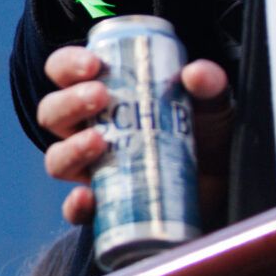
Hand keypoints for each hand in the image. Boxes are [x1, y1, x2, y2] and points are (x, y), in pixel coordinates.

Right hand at [37, 46, 231, 224]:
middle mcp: (85, 130)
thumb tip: (195, 74)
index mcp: (99, 95)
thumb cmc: (206, 133)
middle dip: (68, 102)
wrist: (223, 184)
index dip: (67, 65)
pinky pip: (76, 211)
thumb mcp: (211, 103)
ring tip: (98, 142)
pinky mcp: (104, 205)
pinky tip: (89, 197)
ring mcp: (91, 168)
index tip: (93, 64)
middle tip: (99, 96)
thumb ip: (209, 84)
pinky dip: (75, 206)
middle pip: (52, 113)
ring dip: (69, 149)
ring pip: (56, 158)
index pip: (63, 72)